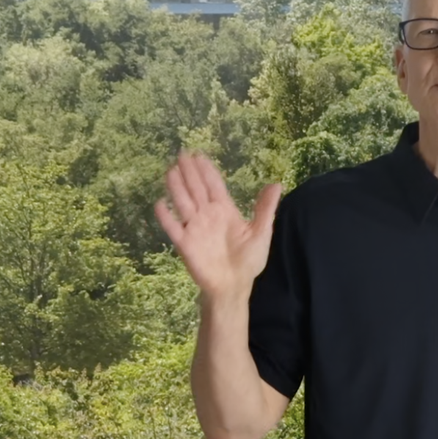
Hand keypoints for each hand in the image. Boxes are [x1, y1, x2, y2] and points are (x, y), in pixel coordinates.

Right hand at [154, 152, 282, 303]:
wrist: (235, 285)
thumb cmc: (248, 260)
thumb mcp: (261, 232)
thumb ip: (266, 208)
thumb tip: (276, 183)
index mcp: (225, 211)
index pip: (213, 185)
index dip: (206, 170)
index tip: (198, 155)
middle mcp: (207, 215)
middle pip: (196, 189)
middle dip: (189, 172)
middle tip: (181, 153)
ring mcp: (195, 228)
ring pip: (183, 203)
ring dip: (177, 188)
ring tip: (171, 171)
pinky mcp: (185, 244)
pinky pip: (173, 228)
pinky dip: (166, 216)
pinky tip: (160, 203)